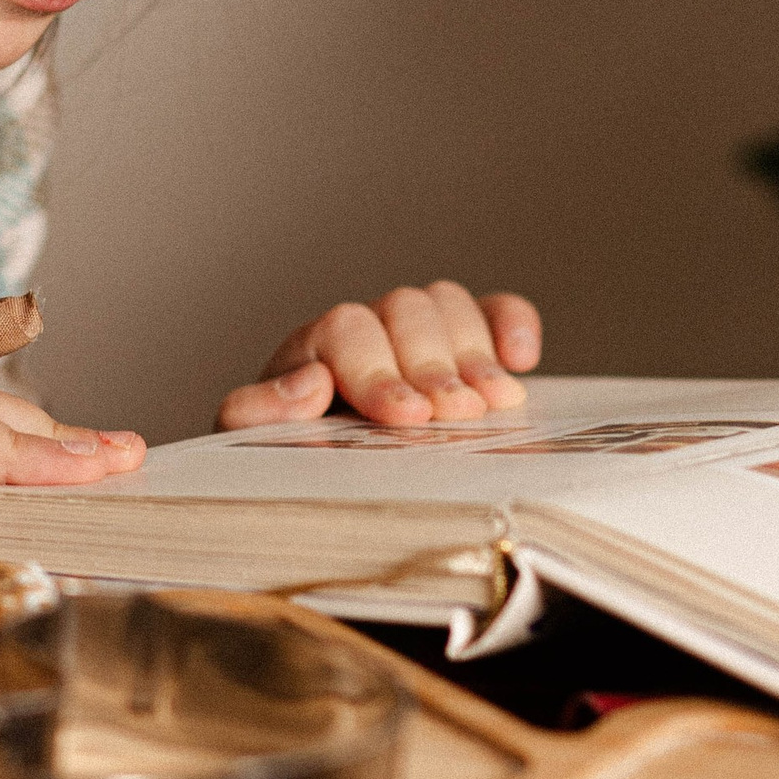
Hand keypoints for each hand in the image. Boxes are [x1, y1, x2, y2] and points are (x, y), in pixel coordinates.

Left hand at [218, 283, 541, 431]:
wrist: (322, 473)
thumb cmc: (293, 460)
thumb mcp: (257, 445)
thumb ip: (258, 414)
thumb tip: (308, 383)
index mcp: (313, 349)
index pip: (347, 331)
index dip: (378, 370)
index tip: (407, 416)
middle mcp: (367, 329)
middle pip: (404, 311)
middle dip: (433, 366)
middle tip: (457, 413)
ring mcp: (415, 333)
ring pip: (447, 305)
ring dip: (474, 353)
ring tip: (494, 404)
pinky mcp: (465, 342)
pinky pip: (492, 310)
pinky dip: (512, 323)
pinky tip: (521, 360)